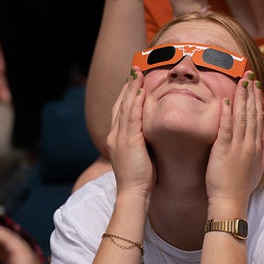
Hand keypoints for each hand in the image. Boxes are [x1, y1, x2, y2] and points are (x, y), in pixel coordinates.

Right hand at [106, 68, 154, 198]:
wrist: (133, 193)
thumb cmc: (139, 179)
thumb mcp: (137, 156)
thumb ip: (139, 143)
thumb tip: (149, 135)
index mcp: (115, 138)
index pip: (119, 110)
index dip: (125, 94)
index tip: (133, 81)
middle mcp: (114, 135)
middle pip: (120, 104)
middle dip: (127, 86)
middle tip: (134, 69)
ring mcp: (120, 137)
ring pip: (125, 106)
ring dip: (132, 88)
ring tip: (138, 73)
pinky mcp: (128, 141)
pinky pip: (132, 116)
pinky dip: (136, 101)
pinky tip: (141, 90)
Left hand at [205, 72, 263, 209]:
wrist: (231, 202)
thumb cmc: (241, 188)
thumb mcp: (257, 170)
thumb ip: (263, 154)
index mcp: (256, 146)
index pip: (257, 118)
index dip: (256, 101)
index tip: (255, 87)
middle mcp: (249, 143)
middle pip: (251, 113)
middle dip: (250, 93)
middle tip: (249, 75)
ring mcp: (237, 146)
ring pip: (241, 117)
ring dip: (241, 98)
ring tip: (241, 82)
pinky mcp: (223, 150)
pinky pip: (226, 128)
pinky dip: (227, 114)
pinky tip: (227, 101)